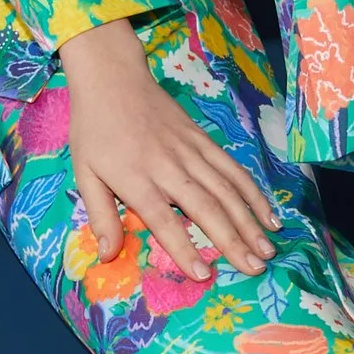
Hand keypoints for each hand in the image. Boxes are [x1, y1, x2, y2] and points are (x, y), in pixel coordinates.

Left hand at [56, 19, 275, 281]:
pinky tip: (269, 213)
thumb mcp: (84, 174)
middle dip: (232, 240)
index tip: (203, 274)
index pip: (164, 219)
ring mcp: (191, 151)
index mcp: (136, 178)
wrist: (113, 79)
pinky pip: (233, 169)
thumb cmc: (95, 130)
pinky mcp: (204, 140)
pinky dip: (253, 192)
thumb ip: (100, 216)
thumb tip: (107, 256)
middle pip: (206, 207)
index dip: (184, 247)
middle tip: (254, 268)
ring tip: (267, 249)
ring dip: (250, 221)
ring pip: (227, 190)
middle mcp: (168, 166)